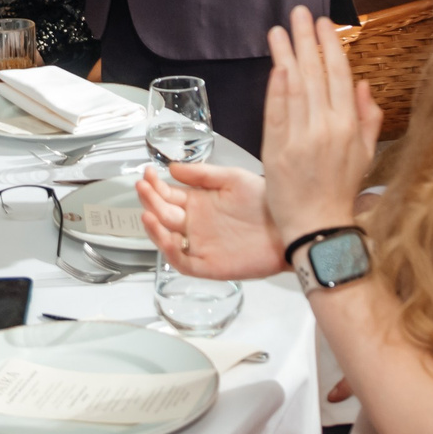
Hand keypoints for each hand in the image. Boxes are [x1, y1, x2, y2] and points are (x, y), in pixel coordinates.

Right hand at [135, 161, 286, 280]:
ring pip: (167, 239)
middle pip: (164, 214)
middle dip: (150, 200)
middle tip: (143, 186)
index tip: (147, 173)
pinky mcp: (209, 265)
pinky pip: (183, 261)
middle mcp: (197, 224)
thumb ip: (202, 174)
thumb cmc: (266, 202)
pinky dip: (171, 251)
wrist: (290, 225)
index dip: (155, 186)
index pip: (168, 195)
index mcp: (200, 202)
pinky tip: (167, 236)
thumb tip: (173, 168)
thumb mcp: (233, 178)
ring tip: (149, 212)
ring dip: (154, 227)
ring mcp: (201, 245)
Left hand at [260, 6, 380, 243]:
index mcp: (349, 126)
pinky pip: (276, 110)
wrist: (318, 227)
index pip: (338, 75)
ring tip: (279, 30)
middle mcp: (326, 127)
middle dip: (306, 39)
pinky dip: (274, 86)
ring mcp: (300, 137)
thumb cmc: (340, 191)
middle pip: (314, 73)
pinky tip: (274, 65)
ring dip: (285, 54)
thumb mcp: (364, 154)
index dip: (330, 45)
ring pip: (293, 86)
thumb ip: (367, 117)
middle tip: (298, 14)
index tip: (323, 24)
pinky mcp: (277, 148)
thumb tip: (363, 85)